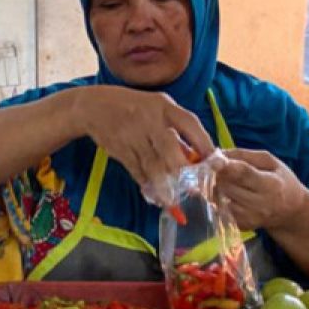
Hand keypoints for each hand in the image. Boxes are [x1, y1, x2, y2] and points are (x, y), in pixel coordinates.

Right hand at [74, 86, 214, 198]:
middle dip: (182, 168)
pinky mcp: (120, 149)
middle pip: (168, 146)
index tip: (215, 162)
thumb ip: (175, 129)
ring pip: (151, 163)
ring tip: (174, 202)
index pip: (190, 123)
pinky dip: (146, 184)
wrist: (92, 106)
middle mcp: (149, 120)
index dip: (204, 142)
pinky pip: (136, 170)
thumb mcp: (156, 108)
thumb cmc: (133, 107)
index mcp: (164, 106)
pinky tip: (155, 196)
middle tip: (194, 188)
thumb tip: (194, 157)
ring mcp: (133, 135)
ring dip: (163, 185)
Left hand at [213, 148, 307, 232]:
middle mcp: (261, 204)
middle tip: (214, 167)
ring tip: (222, 179)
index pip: (243, 174)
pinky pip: (220, 209)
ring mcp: (251, 218)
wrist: (291, 211)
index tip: (212, 160)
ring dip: (216, 187)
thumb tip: (217, 154)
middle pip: (227, 186)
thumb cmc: (281, 181)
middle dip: (217, 174)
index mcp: (271, 184)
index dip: (225, 166)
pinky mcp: (242, 226)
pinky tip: (225, 193)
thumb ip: (243, 155)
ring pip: (220, 198)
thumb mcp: (270, 161)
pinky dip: (218, 199)